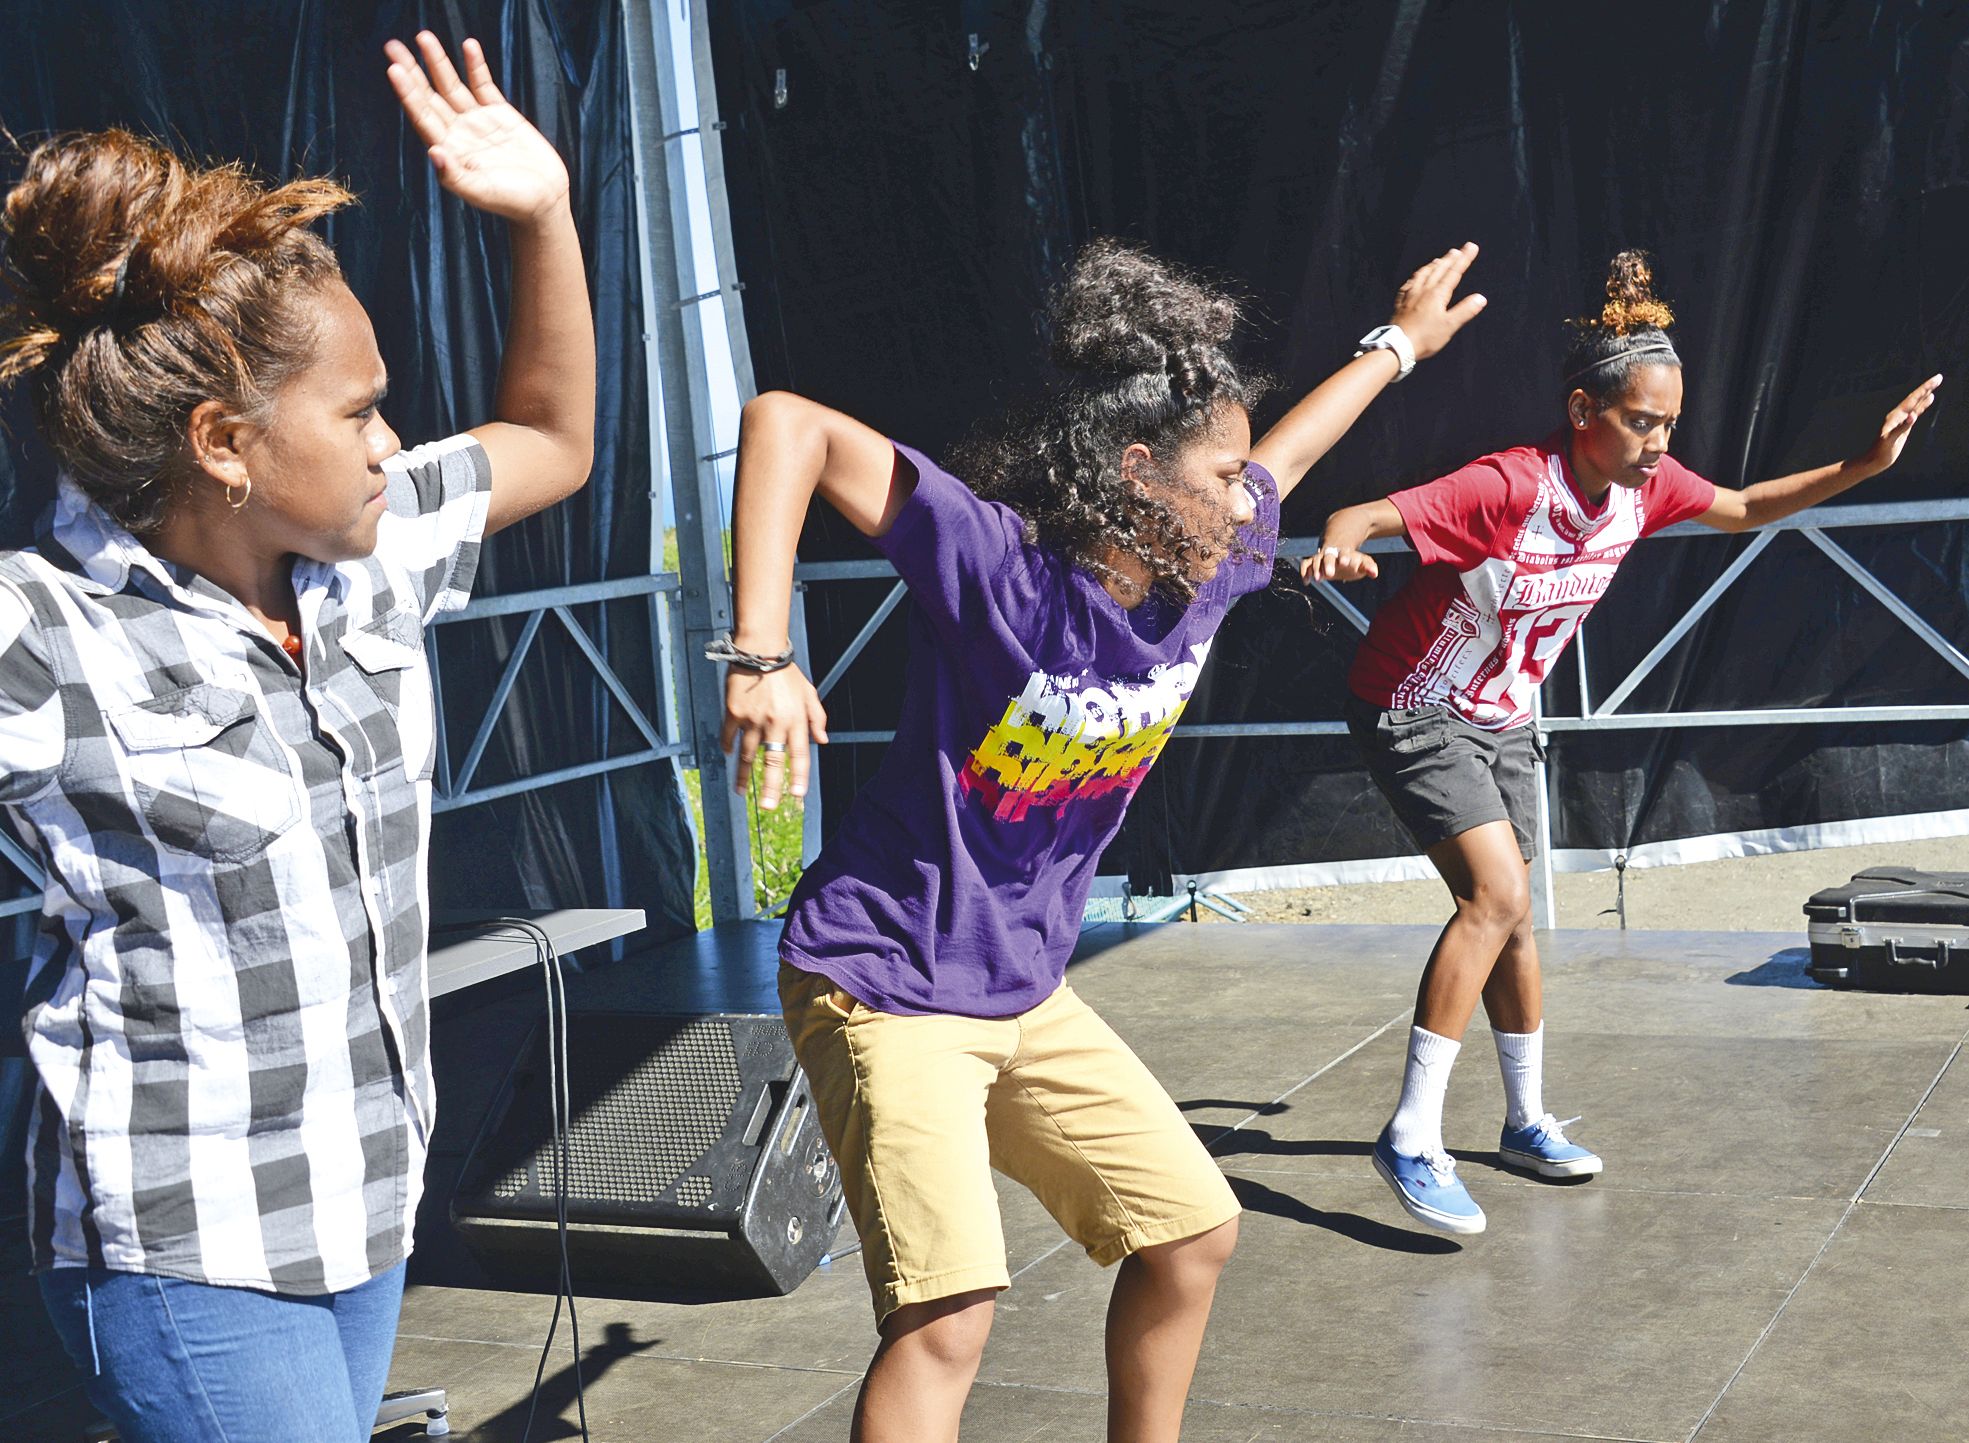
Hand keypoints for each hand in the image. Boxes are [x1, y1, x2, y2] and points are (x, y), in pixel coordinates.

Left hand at [386, 32, 570, 222]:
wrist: (545, 199)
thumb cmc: (512, 202)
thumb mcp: (481, 192)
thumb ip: (455, 175)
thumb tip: (434, 153)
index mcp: (449, 150)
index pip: (422, 116)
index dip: (408, 93)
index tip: (395, 69)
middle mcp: (458, 132)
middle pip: (430, 96)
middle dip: (412, 71)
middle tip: (392, 46)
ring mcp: (478, 121)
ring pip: (452, 85)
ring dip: (438, 62)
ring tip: (423, 37)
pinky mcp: (501, 114)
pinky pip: (483, 84)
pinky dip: (475, 65)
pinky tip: (468, 46)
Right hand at [721, 666, 829, 810]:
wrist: (760, 650)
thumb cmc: (787, 673)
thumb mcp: (809, 693)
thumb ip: (817, 718)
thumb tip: (823, 741)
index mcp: (795, 720)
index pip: (800, 755)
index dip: (799, 776)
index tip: (797, 795)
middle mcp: (775, 723)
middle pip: (772, 761)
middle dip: (770, 787)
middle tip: (767, 807)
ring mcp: (752, 719)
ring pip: (748, 754)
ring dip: (743, 775)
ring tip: (741, 792)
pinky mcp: (734, 712)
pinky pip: (729, 736)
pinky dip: (728, 747)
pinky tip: (728, 756)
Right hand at [1299, 544, 1378, 583]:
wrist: (1341, 555)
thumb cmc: (1354, 561)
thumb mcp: (1364, 563)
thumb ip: (1369, 567)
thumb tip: (1374, 574)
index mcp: (1344, 553)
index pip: (1344, 553)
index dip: (1344, 557)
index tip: (1345, 563)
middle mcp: (1332, 554)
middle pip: (1328, 556)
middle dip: (1328, 564)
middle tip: (1329, 574)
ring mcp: (1322, 558)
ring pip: (1315, 560)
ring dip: (1316, 569)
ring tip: (1318, 580)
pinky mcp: (1314, 563)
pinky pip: (1306, 564)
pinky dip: (1304, 571)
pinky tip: (1306, 582)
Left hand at [1388, 242, 1486, 361]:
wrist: (1397, 345)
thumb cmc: (1424, 338)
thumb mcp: (1449, 326)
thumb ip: (1465, 311)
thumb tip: (1480, 298)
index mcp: (1437, 295)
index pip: (1454, 272)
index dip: (1464, 259)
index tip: (1471, 247)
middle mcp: (1423, 291)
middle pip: (1438, 270)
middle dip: (1450, 259)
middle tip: (1457, 250)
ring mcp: (1410, 296)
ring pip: (1422, 274)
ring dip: (1432, 265)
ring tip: (1438, 260)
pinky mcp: (1401, 304)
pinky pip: (1408, 285)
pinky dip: (1414, 277)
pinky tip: (1414, 278)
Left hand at [1856, 373, 1942, 475]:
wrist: (1875, 460)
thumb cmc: (1881, 451)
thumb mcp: (1890, 439)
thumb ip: (1901, 427)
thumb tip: (1912, 417)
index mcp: (1896, 415)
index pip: (1913, 399)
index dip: (1924, 388)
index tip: (1936, 379)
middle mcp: (1898, 415)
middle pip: (1915, 398)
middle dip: (1927, 387)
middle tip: (1939, 377)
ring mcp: (1902, 420)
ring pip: (1916, 404)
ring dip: (1925, 394)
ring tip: (1934, 385)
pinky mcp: (1904, 426)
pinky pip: (1916, 412)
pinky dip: (1923, 405)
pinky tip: (1928, 400)